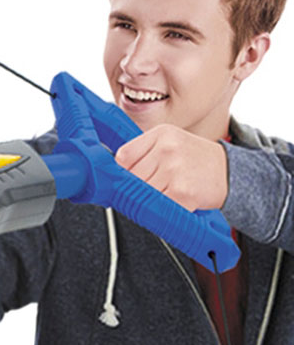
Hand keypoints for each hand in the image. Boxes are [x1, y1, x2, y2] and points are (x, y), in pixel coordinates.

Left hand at [114, 124, 228, 211]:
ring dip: (151, 200)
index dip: (124, 172)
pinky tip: (177, 201)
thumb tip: (114, 174)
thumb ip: (143, 153)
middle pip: (131, 178)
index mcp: (161, 134)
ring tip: (168, 192)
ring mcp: (175, 170)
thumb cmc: (195, 160)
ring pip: (142, 194)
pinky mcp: (183, 192)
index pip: (123, 156)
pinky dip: (164, 210)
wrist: (231, 172)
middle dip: (138, 188)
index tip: (130, 178)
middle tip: (156, 187)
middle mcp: (167, 149)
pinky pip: (158, 207)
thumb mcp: (170, 143)